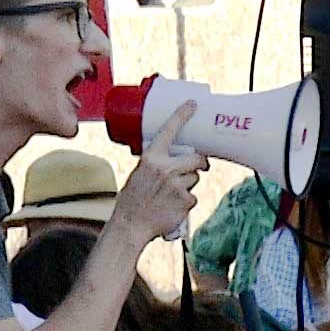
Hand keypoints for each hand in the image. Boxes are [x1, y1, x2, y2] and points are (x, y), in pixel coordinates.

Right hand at [109, 102, 206, 243]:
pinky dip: (186, 201)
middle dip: (198, 163)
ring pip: (195, 178)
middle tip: (197, 166)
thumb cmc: (133, 199)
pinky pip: (193, 196)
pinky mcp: (185, 201)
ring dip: (188, 184)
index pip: (169, 131)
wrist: (131, 225)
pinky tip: (172, 206)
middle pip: (196, 159)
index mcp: (151, 158)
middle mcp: (165, 168)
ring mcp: (177, 185)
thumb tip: (175, 157)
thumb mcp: (139, 173)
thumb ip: (156, 163)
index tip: (192, 105)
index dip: (182, 116)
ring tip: (170, 194)